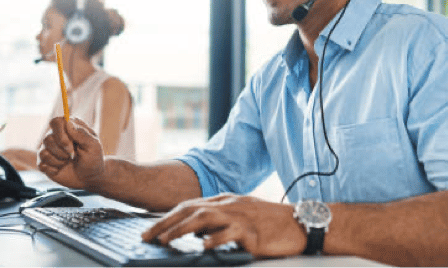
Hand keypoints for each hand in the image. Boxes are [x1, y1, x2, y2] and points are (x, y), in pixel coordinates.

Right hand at [37, 116, 105, 190]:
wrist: (90, 177)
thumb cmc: (93, 158)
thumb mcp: (93, 145)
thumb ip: (82, 133)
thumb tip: (68, 122)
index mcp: (69, 127)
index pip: (56, 122)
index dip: (61, 134)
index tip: (71, 144)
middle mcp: (56, 136)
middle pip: (47, 138)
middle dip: (61, 150)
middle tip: (73, 155)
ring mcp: (49, 149)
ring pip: (43, 152)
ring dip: (59, 160)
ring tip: (68, 161)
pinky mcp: (44, 162)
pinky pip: (41, 164)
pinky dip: (53, 169)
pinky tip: (61, 169)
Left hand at [141, 194, 306, 257]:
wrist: (300, 223)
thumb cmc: (271, 221)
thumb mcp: (241, 214)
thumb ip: (219, 220)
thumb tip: (196, 231)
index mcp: (225, 200)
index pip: (190, 206)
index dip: (168, 217)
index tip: (151, 229)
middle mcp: (229, 204)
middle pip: (190, 210)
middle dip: (166, 223)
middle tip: (147, 236)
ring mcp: (239, 216)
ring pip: (204, 218)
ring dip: (181, 230)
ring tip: (166, 241)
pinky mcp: (251, 232)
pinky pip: (230, 234)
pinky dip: (215, 239)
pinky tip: (202, 246)